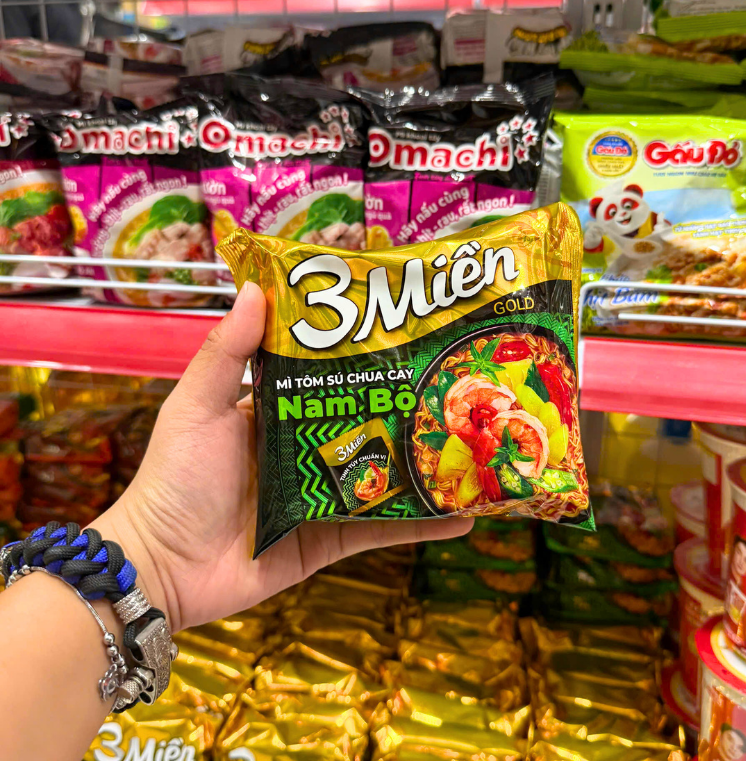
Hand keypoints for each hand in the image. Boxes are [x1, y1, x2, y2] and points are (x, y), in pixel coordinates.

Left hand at [93, 281, 471, 631]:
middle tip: (457, 383)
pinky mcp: (330, 540)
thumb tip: (255, 287)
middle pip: (366, 425)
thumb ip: (227, 353)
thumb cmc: (176, 478)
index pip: (326, 376)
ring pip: (384, 476)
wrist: (164, 567)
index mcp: (276, 413)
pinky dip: (421, 525)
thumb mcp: (198, 406)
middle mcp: (305, 451)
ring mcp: (322, 497)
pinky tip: (464, 514)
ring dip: (425, 467)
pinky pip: (382, 530)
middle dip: (407, 409)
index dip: (361, 356)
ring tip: (472, 447)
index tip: (404, 329)